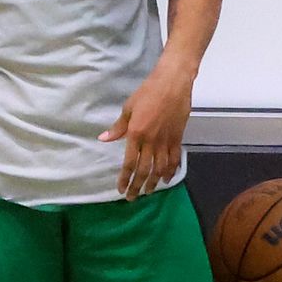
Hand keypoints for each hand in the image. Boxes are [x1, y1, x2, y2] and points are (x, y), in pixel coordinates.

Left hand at [99, 59, 194, 199]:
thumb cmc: (147, 92)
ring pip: (160, 168)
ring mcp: (166, 141)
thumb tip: (103, 139)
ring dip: (153, 182)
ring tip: (148, 192)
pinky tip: (167, 179)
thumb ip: (118, 127)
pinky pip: (174, 159)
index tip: (121, 189)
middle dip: (137, 186)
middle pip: (144, 170)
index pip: (129, 162)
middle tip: (132, 198)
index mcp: (136, 134)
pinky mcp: (178, 138)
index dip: (125, 178)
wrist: (173, 83)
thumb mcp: (128, 107)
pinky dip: (171, 171)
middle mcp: (151, 141)